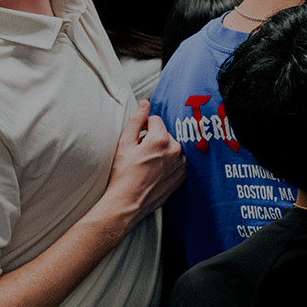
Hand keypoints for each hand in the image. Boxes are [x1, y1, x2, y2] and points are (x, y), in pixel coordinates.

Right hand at [103, 101, 183, 227]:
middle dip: (153, 139)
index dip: (144, 127)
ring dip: (162, 151)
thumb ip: (137, 120)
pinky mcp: (183, 175)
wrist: (127, 203)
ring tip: (147, 164)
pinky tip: (155, 172)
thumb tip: (145, 103)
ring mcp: (181, 163)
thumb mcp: (125, 144)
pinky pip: (177, 161)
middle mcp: (175, 149)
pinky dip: (168, 162)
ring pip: (172, 147)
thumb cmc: (123, 174)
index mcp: (161, 139)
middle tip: (140, 154)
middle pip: (165, 134)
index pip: (156, 120)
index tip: (137, 139)